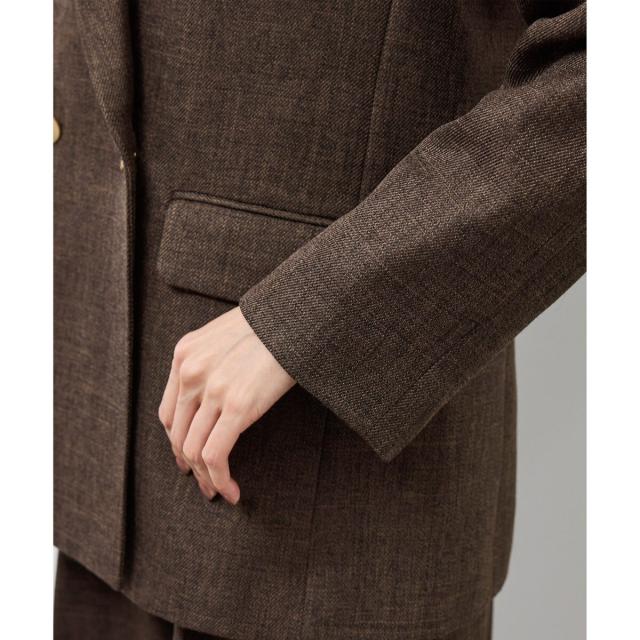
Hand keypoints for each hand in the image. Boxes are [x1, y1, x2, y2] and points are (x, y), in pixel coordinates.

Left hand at [158, 307, 294, 503]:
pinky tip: (232, 490)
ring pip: (193, 450)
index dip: (177, 441)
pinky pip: (215, 455)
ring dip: (205, 478)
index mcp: (185, 353)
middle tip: (203, 482)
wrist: (297, 315)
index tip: (189, 458)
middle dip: (188, 464)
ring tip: (218, 491)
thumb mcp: (227, 336)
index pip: (169, 412)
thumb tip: (215, 394)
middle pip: (177, 434)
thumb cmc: (272, 325)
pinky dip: (220, 479)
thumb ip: (212, 361)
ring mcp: (212, 388)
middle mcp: (190, 371)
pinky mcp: (237, 405)